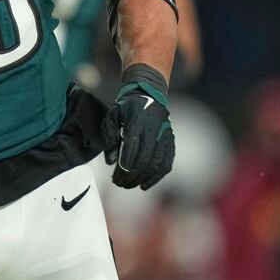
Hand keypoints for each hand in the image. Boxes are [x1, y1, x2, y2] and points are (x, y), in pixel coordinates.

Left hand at [99, 64, 174, 190]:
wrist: (150, 94)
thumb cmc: (126, 108)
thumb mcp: (112, 116)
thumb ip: (109, 137)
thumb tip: (111, 162)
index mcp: (137, 120)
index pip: (132, 147)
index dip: (124, 165)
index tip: (116, 176)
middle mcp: (154, 128)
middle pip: (144, 159)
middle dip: (131, 175)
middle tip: (120, 183)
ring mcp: (165, 135)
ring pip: (156, 163)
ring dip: (142, 178)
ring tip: (130, 185)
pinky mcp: (170, 141)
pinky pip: (166, 163)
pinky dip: (156, 177)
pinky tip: (145, 185)